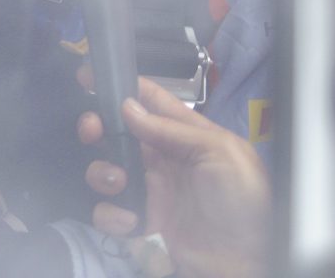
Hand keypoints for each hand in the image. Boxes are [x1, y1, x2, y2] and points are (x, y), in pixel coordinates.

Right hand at [78, 74, 269, 277]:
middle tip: (92, 130)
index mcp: (189, 137)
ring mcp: (152, 191)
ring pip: (108, 169)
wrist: (245, 264)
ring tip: (119, 182)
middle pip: (120, 133)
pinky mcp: (142, 222)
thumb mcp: (222, 154)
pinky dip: (111, 214)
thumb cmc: (243, 204)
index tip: (89, 76)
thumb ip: (174, 129)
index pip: (153, 102)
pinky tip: (131, 221)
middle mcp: (167, 160)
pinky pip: (110, 211)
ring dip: (103, 172)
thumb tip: (128, 108)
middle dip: (99, 127)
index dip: (124, 86)